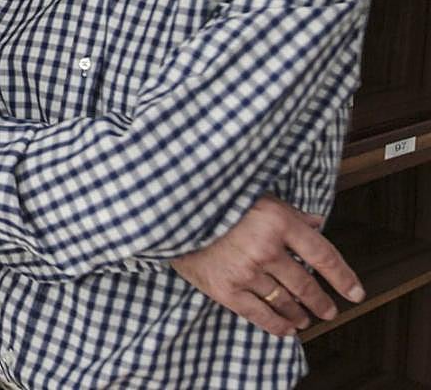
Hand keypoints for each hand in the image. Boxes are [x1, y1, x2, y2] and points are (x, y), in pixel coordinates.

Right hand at [170, 195, 364, 336]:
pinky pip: (258, 314)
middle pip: (305, 284)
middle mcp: (266, 248)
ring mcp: (246, 271)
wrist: (171, 212)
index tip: (355, 292)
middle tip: (329, 310)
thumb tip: (317, 223)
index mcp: (277, 221)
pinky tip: (286, 329)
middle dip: (321, 301)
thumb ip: (290, 213)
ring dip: (299, 314)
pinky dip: (276, 325)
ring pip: (284, 301)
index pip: (323, 255)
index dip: (343, 277)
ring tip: (305, 319)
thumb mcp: (258, 196)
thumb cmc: (215, 201)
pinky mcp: (226, 288)